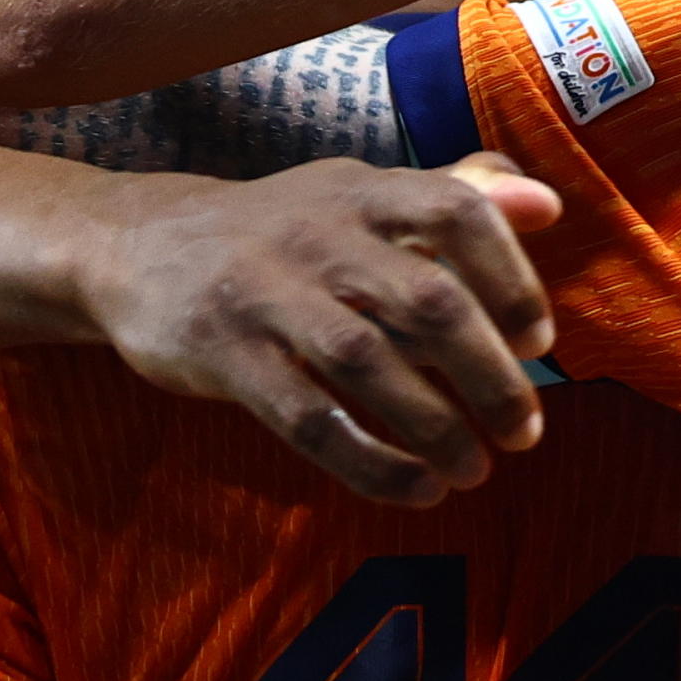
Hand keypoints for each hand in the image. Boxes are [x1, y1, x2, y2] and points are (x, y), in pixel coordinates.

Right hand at [79, 157, 559, 504]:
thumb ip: (450, 197)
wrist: (134, 244)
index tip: (538, 343)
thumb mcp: (355, 198)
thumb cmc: (276, 230)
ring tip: (475, 470)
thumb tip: (546, 205)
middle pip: (427, 300)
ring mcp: (264, 292)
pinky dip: (371, 461)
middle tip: (525, 432)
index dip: (512, 279)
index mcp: (360, 191)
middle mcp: (315, 232)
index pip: (457, 212)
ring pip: (368, 363)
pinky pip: (308, 417)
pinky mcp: (223, 353)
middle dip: (490, 376)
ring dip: (436, 426)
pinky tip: (416, 489)